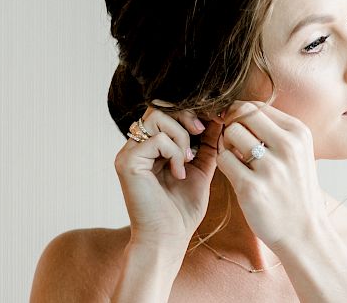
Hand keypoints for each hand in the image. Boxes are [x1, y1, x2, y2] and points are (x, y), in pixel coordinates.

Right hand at [114, 100, 223, 248]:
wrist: (169, 238)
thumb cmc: (182, 210)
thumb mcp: (201, 169)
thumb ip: (207, 144)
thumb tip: (219, 118)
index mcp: (151, 146)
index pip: (166, 111)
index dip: (189, 112)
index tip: (209, 124)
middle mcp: (136, 145)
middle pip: (158, 107)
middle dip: (185, 116)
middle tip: (200, 133)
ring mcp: (129, 152)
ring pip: (156, 117)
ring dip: (180, 136)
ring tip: (187, 160)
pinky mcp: (127, 162)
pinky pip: (156, 139)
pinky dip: (174, 153)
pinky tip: (178, 173)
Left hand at [215, 101, 328, 250]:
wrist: (304, 232)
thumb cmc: (294, 189)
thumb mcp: (297, 152)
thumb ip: (272, 129)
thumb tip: (237, 107)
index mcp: (298, 133)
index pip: (256, 106)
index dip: (239, 114)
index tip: (237, 128)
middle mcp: (287, 146)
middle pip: (241, 114)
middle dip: (231, 126)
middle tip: (235, 145)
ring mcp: (270, 167)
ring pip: (230, 134)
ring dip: (226, 146)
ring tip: (237, 161)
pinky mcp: (252, 188)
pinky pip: (223, 160)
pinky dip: (225, 165)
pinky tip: (237, 176)